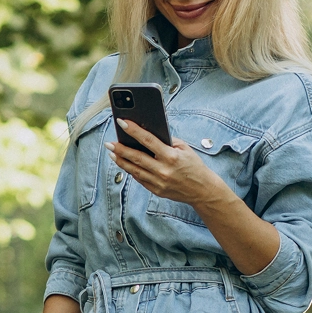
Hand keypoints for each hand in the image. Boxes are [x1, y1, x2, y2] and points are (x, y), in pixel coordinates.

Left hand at [106, 119, 237, 211]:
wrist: (202, 189)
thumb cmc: (194, 166)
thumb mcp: (184, 149)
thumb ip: (167, 142)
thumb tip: (147, 134)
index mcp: (171, 157)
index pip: (148, 140)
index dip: (133, 130)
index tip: (122, 122)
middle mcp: (163, 170)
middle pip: (136, 157)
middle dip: (120, 149)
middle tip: (109, 142)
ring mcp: (158, 182)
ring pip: (134, 170)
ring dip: (121, 160)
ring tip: (112, 152)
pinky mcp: (156, 190)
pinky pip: (139, 178)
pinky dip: (130, 170)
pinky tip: (124, 163)